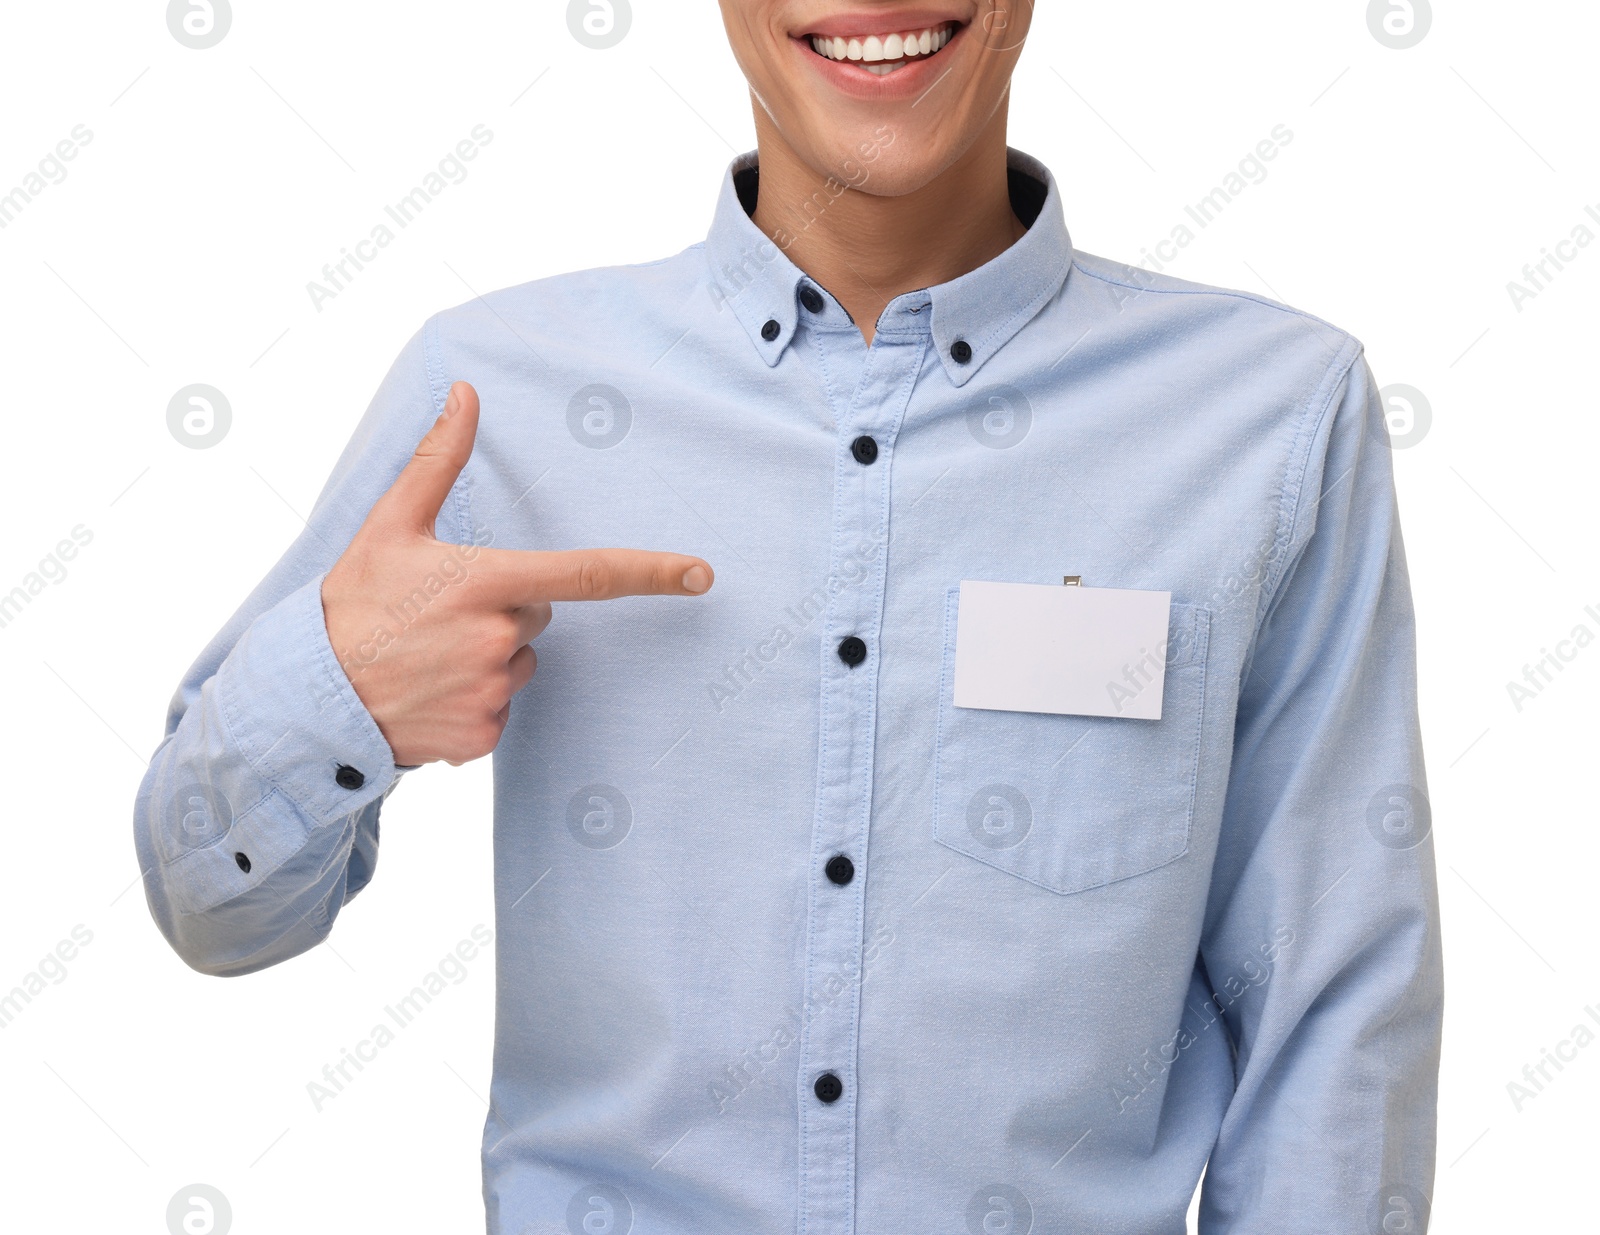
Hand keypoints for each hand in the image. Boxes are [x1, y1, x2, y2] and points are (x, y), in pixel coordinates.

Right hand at [321, 380, 713, 765]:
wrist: (308, 699)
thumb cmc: (350, 604)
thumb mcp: (388, 526)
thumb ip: (436, 460)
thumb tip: (465, 394)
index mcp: (484, 583)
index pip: (586, 574)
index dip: (650, 572)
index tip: (700, 573)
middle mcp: (497, 640)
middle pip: (538, 614)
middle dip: (503, 609)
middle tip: (438, 614)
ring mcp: (492, 692)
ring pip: (520, 662)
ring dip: (488, 656)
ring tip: (428, 655)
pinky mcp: (483, 736)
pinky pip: (502, 708)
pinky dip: (473, 700)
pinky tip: (428, 691)